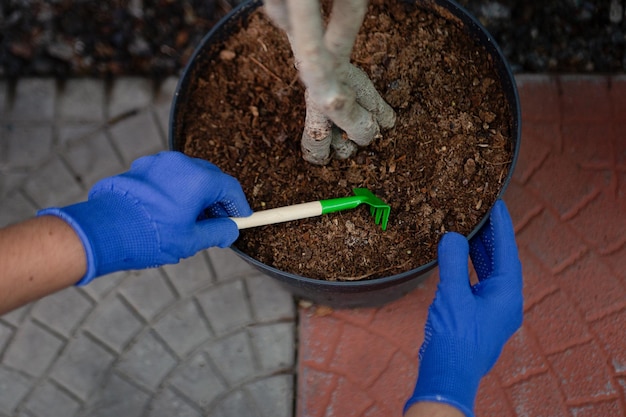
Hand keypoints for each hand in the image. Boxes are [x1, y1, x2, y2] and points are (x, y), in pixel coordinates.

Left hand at [38, 151, 251, 284]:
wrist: (102, 231)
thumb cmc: (148, 235)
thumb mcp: (190, 240)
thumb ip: (218, 233)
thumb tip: (230, 230)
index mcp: (197, 179)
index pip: (230, 188)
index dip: (239, 205)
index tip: (242, 219)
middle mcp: (179, 163)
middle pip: (210, 178)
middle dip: (218, 200)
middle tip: (220, 223)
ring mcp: (157, 163)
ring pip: (188, 176)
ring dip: (197, 195)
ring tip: (193, 221)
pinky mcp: (140, 168)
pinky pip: (168, 177)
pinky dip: (177, 191)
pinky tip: (171, 213)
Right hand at [404, 200, 522, 416]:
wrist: (448, 375)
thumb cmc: (455, 338)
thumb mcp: (451, 294)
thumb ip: (453, 262)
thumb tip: (453, 237)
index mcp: (508, 294)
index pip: (506, 250)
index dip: (501, 225)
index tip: (496, 203)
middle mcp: (506, 301)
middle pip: (501, 260)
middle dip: (490, 236)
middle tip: (479, 212)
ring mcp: (493, 311)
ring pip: (489, 273)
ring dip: (479, 252)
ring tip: (468, 229)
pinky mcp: (479, 317)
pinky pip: (479, 284)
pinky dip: (470, 268)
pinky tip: (458, 258)